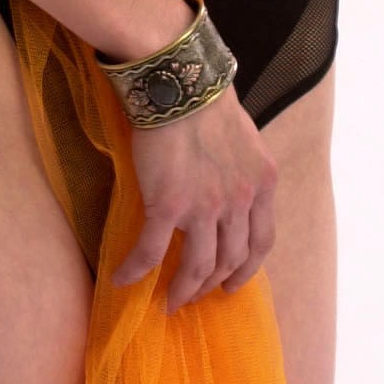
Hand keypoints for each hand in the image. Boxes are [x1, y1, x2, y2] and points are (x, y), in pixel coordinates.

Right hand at [110, 84, 277, 312]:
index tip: (233, 282)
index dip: (247, 269)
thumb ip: (240, 167)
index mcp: (261, 183)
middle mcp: (239, 201)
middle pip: (230, 259)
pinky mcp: (168, 205)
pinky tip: (123, 280)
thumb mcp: (243, 137)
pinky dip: (136, 271)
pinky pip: (152, 252)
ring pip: (198, 266)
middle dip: (213, 284)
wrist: (179, 80)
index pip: (261, 241)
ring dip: (183, 290)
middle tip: (194, 295)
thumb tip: (225, 182)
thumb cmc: (205, 97)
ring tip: (168, 302)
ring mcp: (205, 207)